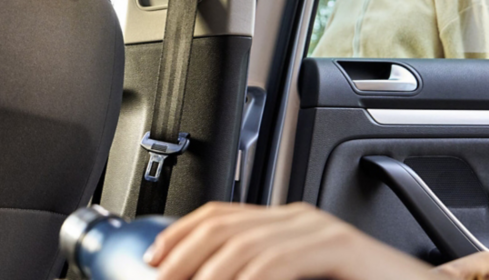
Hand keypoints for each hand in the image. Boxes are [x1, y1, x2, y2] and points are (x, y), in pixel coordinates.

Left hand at [143, 201, 445, 279]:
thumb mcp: (299, 276)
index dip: (181, 232)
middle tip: (160, 278)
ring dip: (208, 273)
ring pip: (245, 243)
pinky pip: (277, 262)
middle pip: (225, 224)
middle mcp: (299, 217)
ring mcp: (319, 229)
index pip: (222, 214)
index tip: (152, 258)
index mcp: (287, 221)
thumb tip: (215, 278)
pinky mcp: (337, 247)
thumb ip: (265, 271)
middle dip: (183, 252)